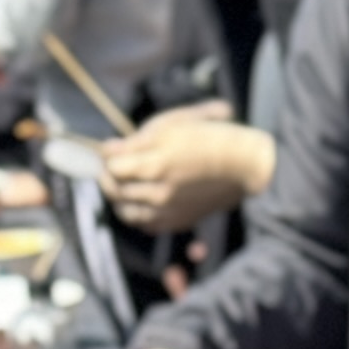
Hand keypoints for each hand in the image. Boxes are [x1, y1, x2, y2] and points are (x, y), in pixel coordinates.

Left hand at [97, 104, 274, 234]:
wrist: (241, 164)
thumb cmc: (208, 136)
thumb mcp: (173, 123)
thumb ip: (137, 138)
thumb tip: (107, 150)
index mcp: (157, 161)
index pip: (112, 166)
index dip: (108, 156)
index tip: (112, 150)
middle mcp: (159, 190)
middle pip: (114, 190)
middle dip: (108, 177)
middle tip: (114, 167)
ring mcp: (167, 209)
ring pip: (124, 211)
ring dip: (118, 198)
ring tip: (124, 184)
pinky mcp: (175, 222)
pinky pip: (143, 225)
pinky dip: (135, 213)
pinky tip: (141, 200)